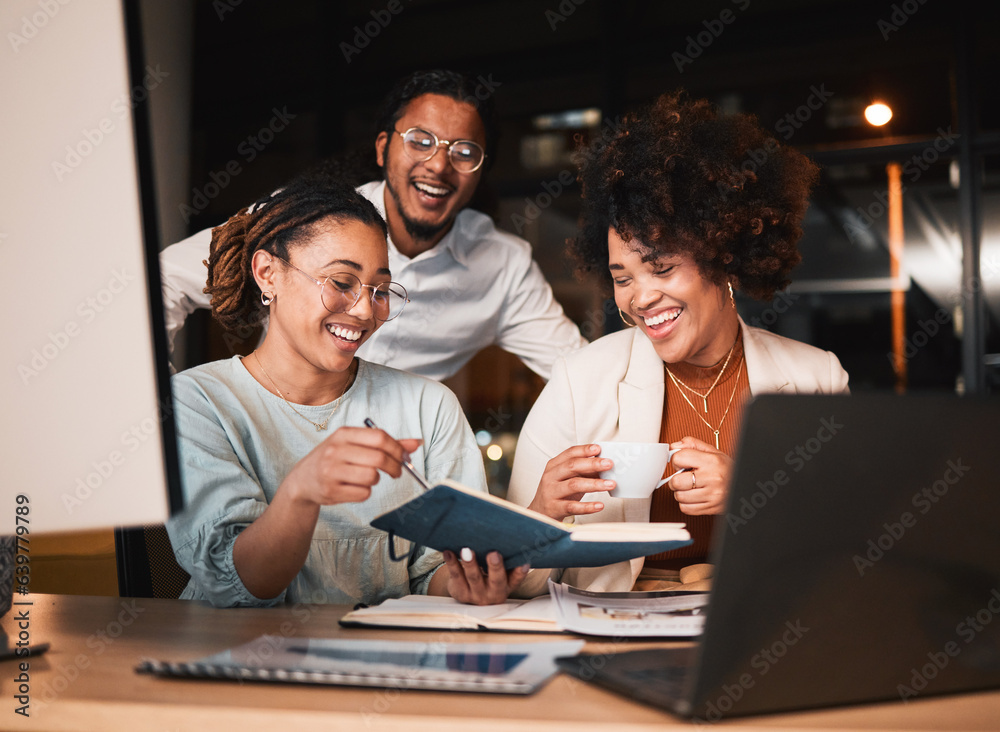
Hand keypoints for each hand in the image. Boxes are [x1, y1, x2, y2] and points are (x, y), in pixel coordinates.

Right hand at [280, 426, 422, 506]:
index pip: (379, 437)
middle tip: (397, 472)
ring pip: (372, 477)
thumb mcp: (355, 445)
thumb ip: (386, 443)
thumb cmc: (336, 459)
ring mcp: (331, 471)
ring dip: (377, 480)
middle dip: (394, 466)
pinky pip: (363, 493)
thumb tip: (417, 443)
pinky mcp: (331, 490)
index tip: (403, 457)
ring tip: (368, 478)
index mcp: (343, 434)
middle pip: (378, 458)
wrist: (303, 480)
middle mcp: (335, 450)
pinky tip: (355, 488)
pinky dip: (365, 492)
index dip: (397, 448)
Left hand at [440, 549, 529, 605]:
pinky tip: (449, 552)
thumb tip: (522, 532)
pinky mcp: (460, 592)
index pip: (516, 579)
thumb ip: (510, 561)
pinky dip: (452, 563)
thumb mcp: (502, 575)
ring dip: (470, 564)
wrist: (469, 595)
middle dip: (495, 567)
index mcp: (507, 586)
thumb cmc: (489, 578)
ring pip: (474, 578)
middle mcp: (493, 593)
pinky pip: (456, 576)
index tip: (524, 562)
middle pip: (496, 580)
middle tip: (493, 554)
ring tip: (466, 550)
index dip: (520, 572)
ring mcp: (476, 594)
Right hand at [528, 444, 612, 519]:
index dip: (584, 450)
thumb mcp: (568, 478)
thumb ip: (585, 471)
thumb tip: (606, 465)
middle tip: (609, 464)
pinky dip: (587, 506)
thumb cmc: (558, 493)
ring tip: (611, 484)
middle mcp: (550, 476)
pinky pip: (572, 506)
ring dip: (594, 484)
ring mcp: (551, 492)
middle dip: (592, 464)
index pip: (570, 453)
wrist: (539, 512)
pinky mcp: (554, 508)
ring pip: (573, 485)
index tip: (599, 449)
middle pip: (572, 466)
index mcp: (554, 465)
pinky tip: (599, 505)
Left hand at [667, 436, 731, 514]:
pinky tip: (693, 497)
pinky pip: (686, 508)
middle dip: (675, 480)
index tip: (681, 463)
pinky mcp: (711, 507)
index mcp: (712, 461)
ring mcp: (712, 495)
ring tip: (690, 487)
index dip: (676, 461)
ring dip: (680, 492)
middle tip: (682, 478)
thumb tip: (674, 446)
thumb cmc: (727, 469)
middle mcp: (712, 478)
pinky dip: (686, 504)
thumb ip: (692, 444)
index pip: (679, 458)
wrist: (744, 485)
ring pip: (679, 496)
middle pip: (676, 481)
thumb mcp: (713, 452)